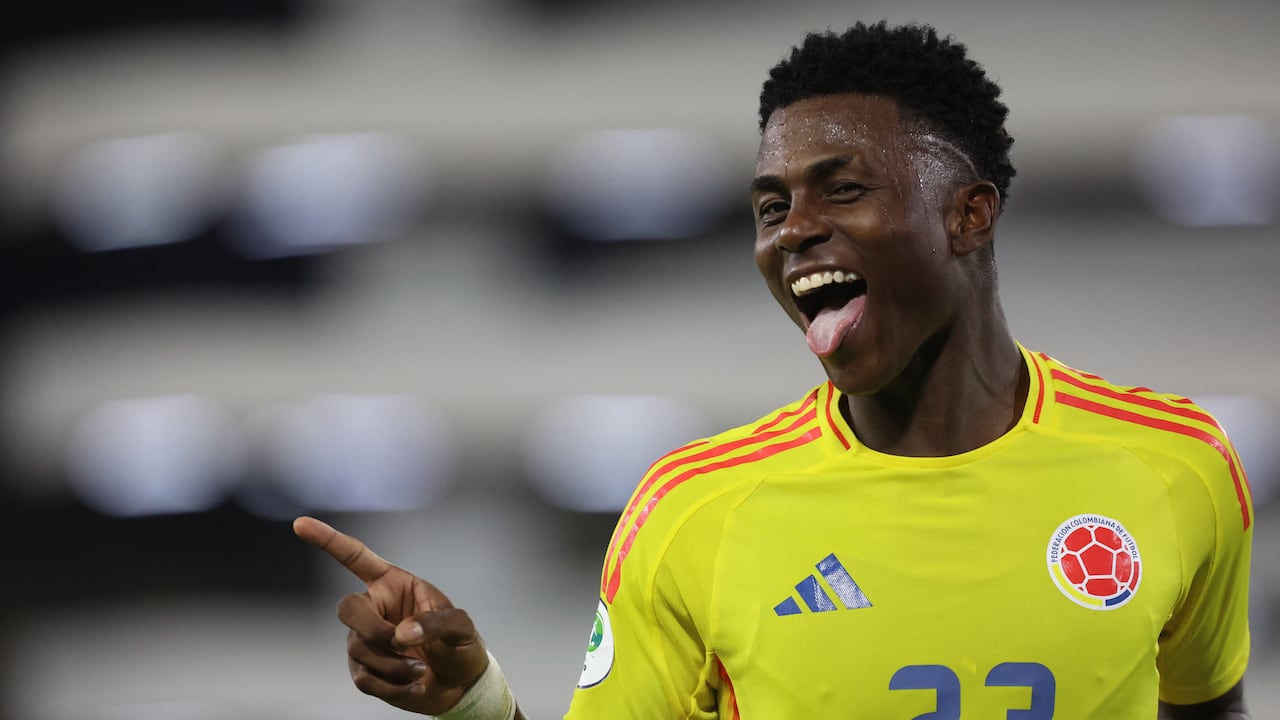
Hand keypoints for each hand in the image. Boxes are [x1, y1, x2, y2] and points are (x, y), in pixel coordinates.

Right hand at [293, 516, 490, 715]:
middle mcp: (374, 609)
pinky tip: (415, 684)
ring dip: (393, 664)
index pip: (356, 558)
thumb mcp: (461, 627)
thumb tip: (400, 635)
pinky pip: (365, 679)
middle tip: (402, 643)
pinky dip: (392, 686)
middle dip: (373, 629)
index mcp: (394, 585)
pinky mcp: (364, 671)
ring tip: (422, 670)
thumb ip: (436, 623)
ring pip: (359, 649)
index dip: (329, 540)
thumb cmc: (460, 645)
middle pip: (348, 609)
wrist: (461, 684)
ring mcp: (365, 641)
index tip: (300, 523)